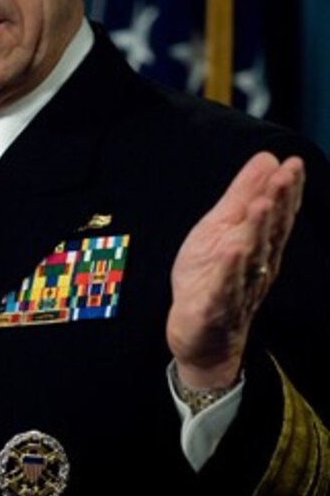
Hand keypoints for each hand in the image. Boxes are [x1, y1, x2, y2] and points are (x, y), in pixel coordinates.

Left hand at [166, 151, 304, 388]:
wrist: (201, 337)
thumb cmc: (213, 276)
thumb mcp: (224, 227)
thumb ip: (244, 195)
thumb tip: (267, 159)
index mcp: (259, 245)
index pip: (277, 215)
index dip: (286, 191)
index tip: (294, 164)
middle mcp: (255, 266)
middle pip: (269, 233)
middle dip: (278, 204)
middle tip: (285, 176)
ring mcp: (236, 288)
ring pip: (250, 258)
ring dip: (257, 231)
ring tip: (262, 205)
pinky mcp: (214, 309)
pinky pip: (224, 290)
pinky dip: (229, 271)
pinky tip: (233, 251)